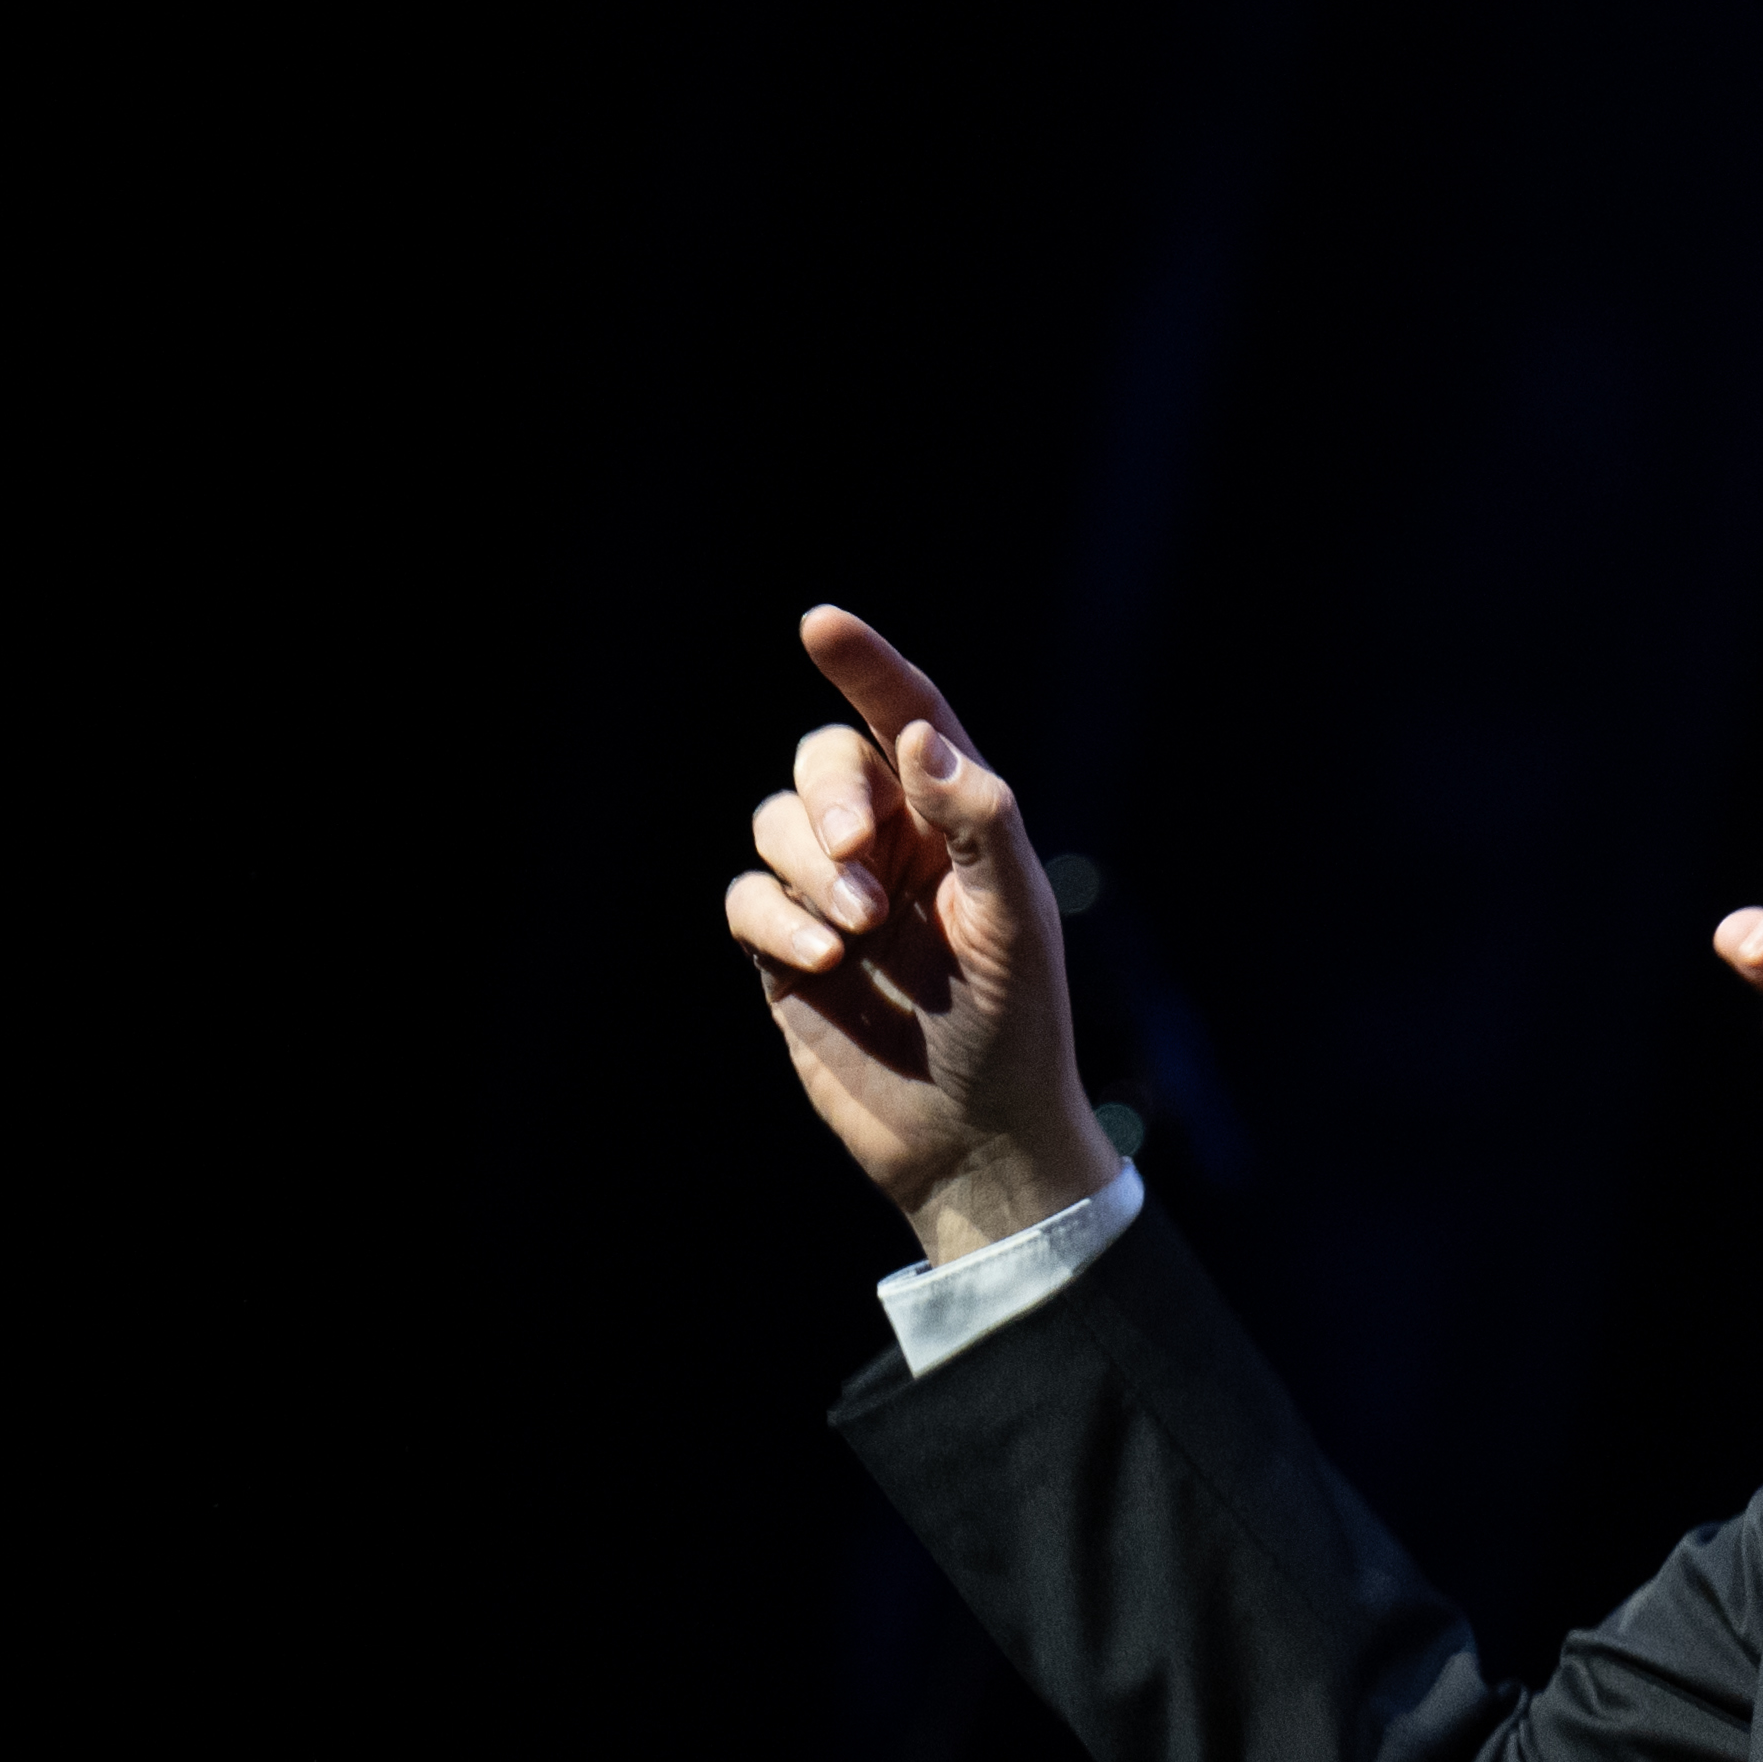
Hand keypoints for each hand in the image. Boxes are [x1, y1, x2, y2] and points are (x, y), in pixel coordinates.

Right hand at [723, 607, 1120, 1261]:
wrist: (975, 1139)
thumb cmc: (1016, 1028)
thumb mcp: (1014, 921)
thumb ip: (980, 822)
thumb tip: (920, 736)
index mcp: (956, 823)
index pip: (905, 718)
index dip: (866, 667)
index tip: (820, 622)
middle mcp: (892, 847)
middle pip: (823, 762)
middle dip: (831, 794)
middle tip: (860, 853)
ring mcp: (833, 898)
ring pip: (775, 827)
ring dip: (808, 864)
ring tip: (859, 929)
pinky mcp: (785, 953)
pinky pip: (745, 898)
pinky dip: (774, 916)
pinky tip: (821, 960)